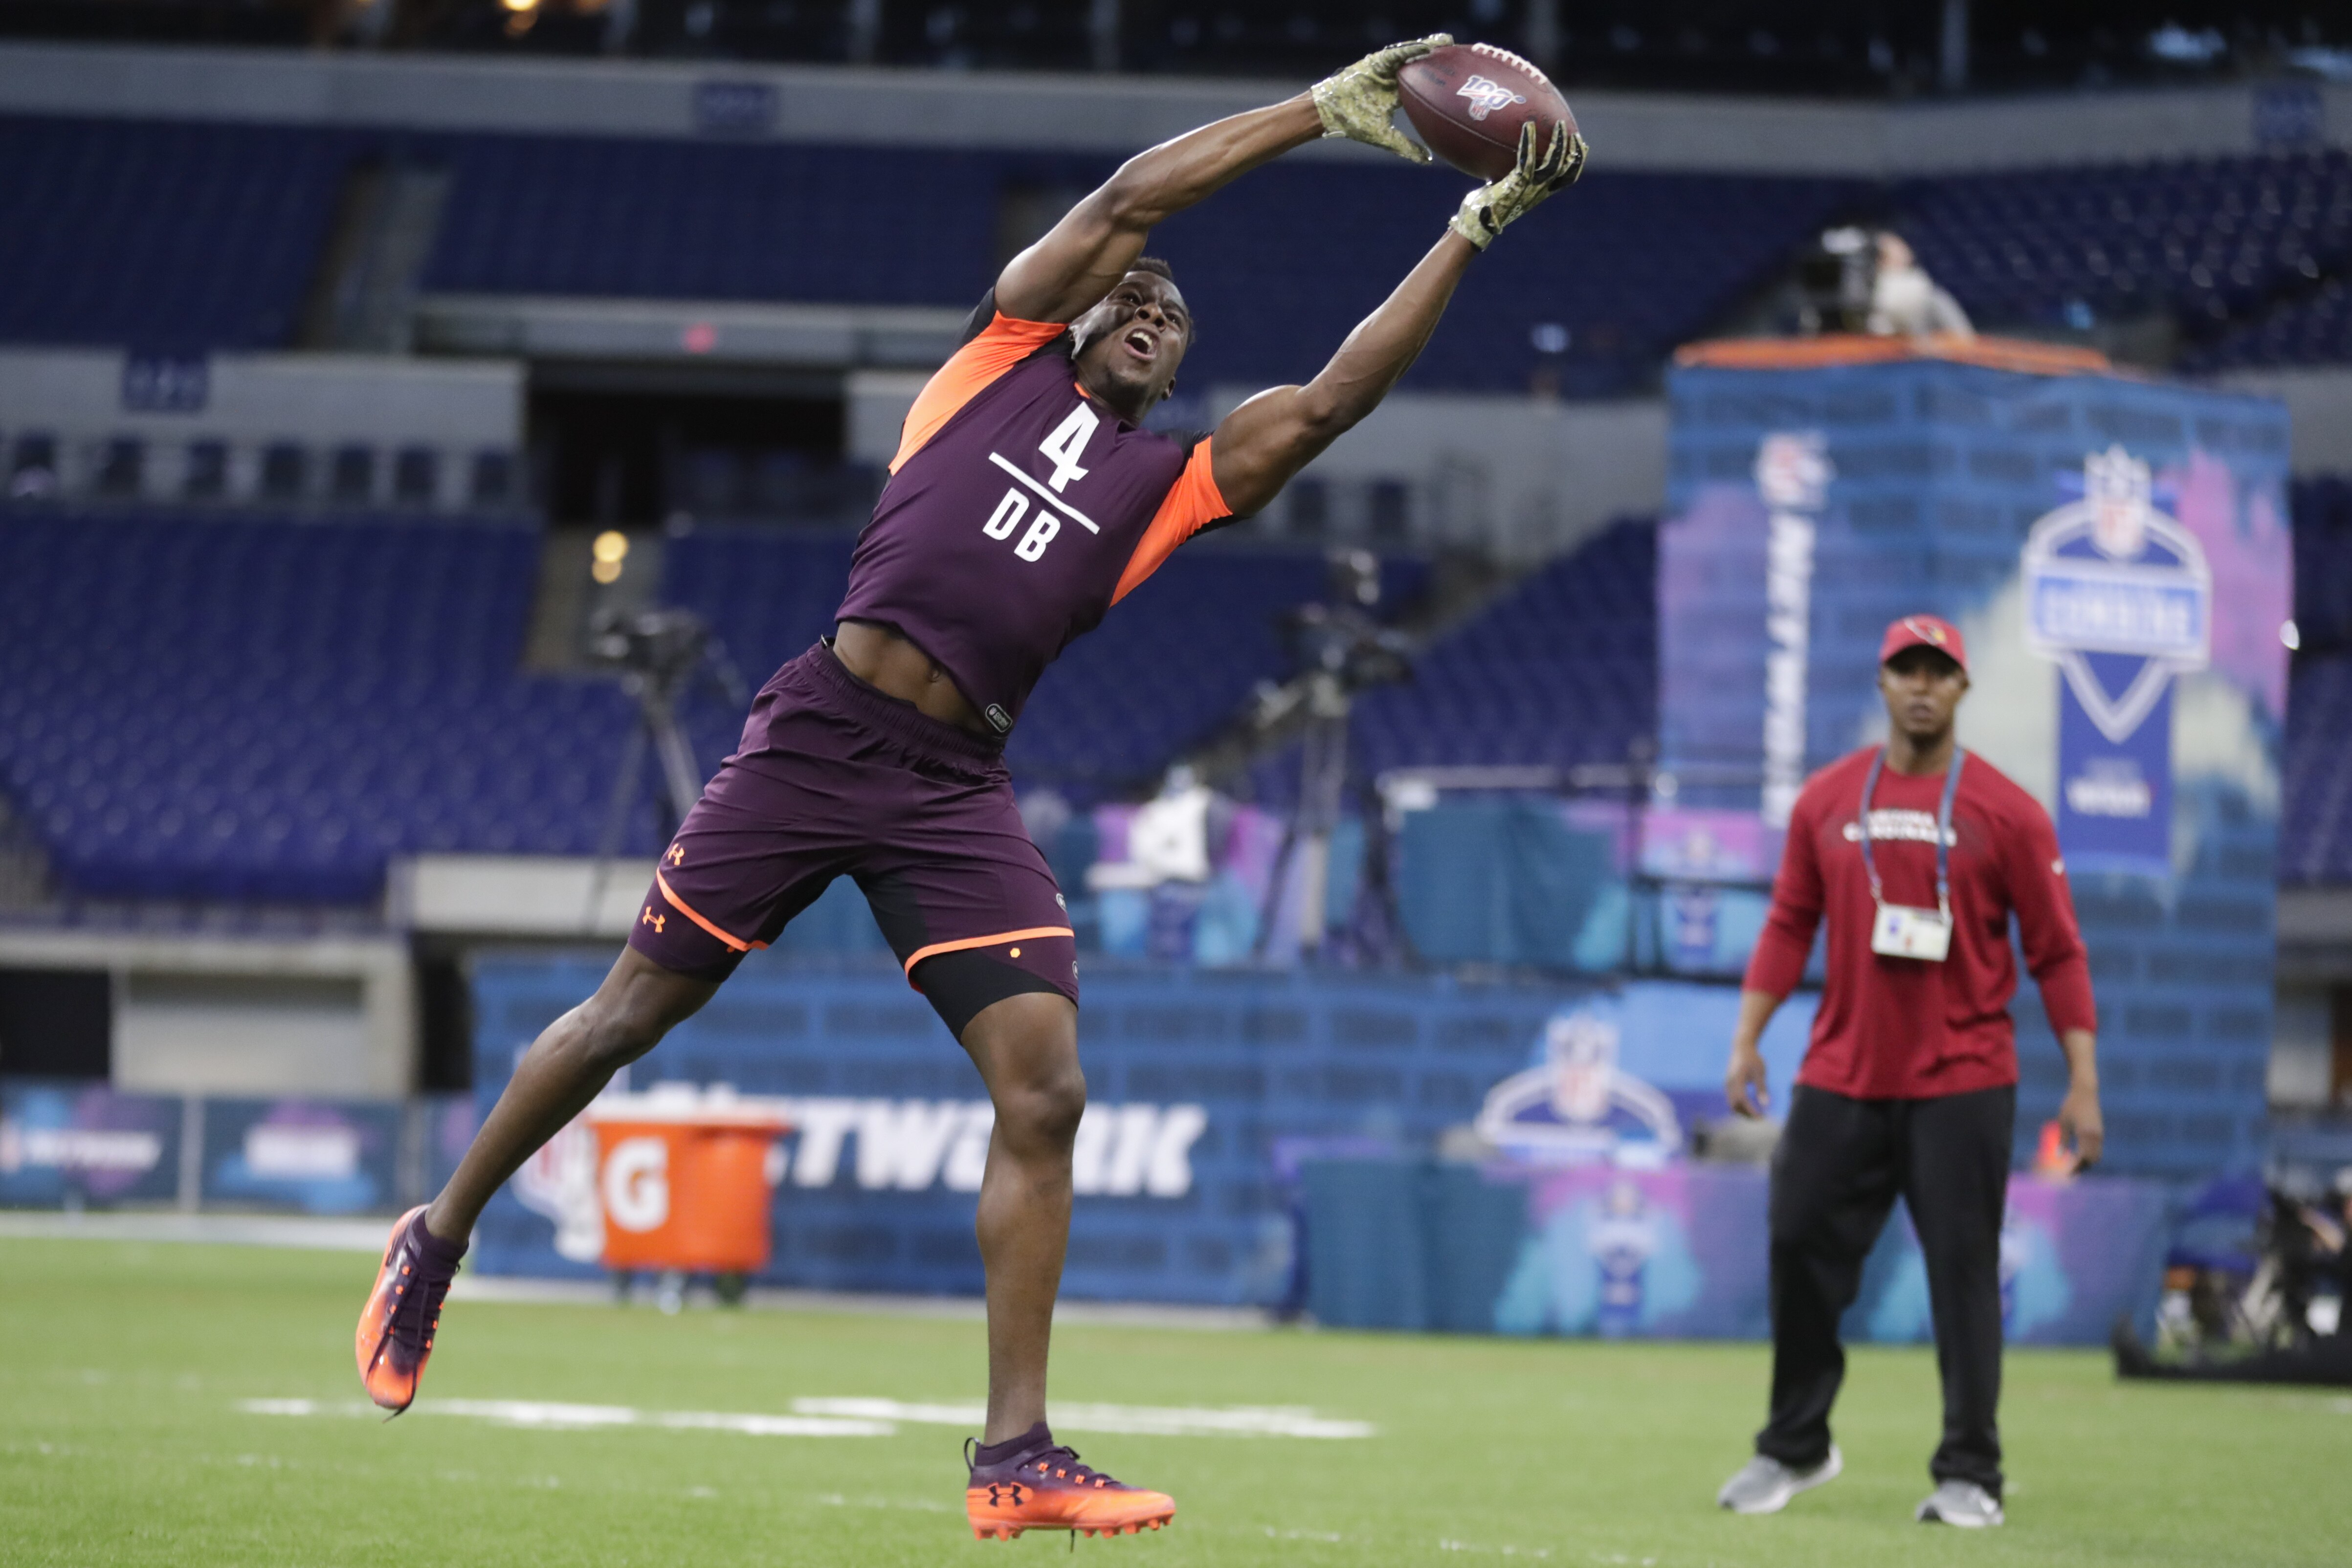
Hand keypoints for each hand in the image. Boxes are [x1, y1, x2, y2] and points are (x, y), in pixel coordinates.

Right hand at [1311, 34, 1450, 163]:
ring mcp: (1383, 69)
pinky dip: (1409, 51)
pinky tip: (1426, 47)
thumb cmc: (1353, 124)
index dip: (1437, 78)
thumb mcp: (1385, 138)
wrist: (1329, 115)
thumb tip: (1427, 161)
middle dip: (1436, 57)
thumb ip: (1406, 147)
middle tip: (1457, 51)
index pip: (1421, 83)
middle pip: (1418, 64)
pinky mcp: (1373, 63)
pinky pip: (1394, 55)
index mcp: (1397, 93)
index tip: (1457, 77)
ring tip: (1446, 42)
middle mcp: (1392, 78)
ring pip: (1409, 55)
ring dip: (1427, 47)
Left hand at [1449, 120, 1587, 249]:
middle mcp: (1538, 192)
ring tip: (1558, 125)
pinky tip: (1528, 126)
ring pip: (1553, 164)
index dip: (1577, 163)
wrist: (1476, 226)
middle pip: (1565, 170)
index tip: (1582, 146)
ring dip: (1558, 142)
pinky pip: (1527, 160)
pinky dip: (1528, 142)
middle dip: (1573, 150)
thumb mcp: (1502, 191)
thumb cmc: (1484, 209)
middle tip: (1572, 131)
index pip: (1567, 179)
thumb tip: (1499, 162)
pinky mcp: (1516, 185)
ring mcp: (1529, 189)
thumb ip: (1508, 179)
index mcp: (1539, 195)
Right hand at [1725, 1042, 1769, 1119]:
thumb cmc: (1753, 1059)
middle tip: (1761, 1118)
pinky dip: (1741, 1106)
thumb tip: (1766, 1105)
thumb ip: (1762, 1088)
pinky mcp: (1728, 1085)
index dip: (1751, 1111)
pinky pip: (1732, 1100)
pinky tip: (1751, 1106)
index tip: (1762, 1117)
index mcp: (1737, 1079)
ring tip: (1756, 1114)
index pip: (1742, 1100)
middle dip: (1747, 1114)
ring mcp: (1727, 1084)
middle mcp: (1729, 1083)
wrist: (1741, 1047)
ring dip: (1743, 1112)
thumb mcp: (1760, 1072)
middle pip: (1735, 1106)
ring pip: (1732, 1104)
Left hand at [2058, 1080, 2103, 1169]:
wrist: (2086, 1092)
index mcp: (2085, 1134)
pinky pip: (2097, 1148)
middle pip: (2092, 1159)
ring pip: (2097, 1155)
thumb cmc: (2071, 1105)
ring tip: (2074, 1165)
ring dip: (2087, 1162)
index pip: (2083, 1158)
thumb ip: (2062, 1139)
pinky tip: (2080, 1155)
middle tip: (2070, 1172)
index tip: (2068, 1174)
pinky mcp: (2101, 1131)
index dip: (2076, 1168)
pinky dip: (2090, 1155)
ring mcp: (2100, 1134)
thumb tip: (2059, 1156)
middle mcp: (2096, 1136)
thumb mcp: (2063, 1122)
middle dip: (2082, 1167)